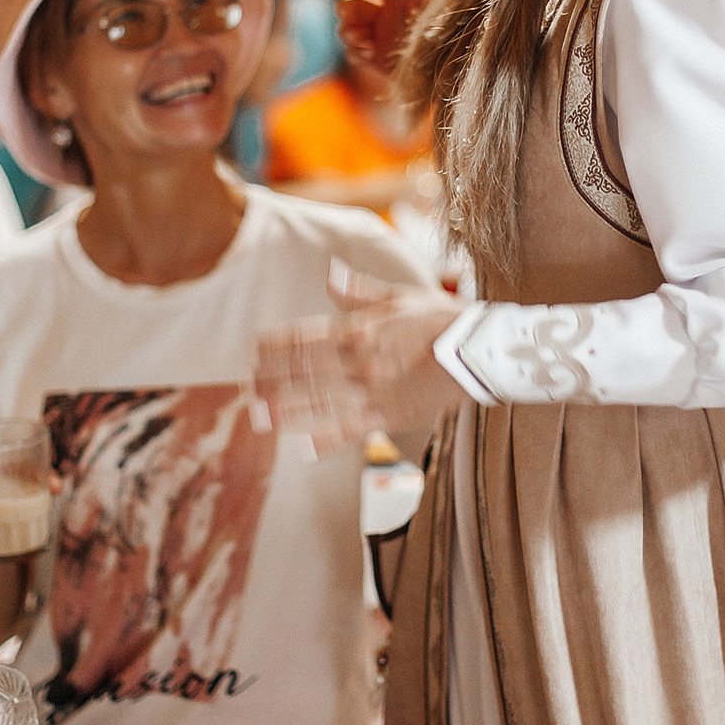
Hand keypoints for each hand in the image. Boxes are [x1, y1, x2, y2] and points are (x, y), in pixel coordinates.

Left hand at [254, 266, 462, 453]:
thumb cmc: (442, 319)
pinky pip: (352, 430)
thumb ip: (359, 292)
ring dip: (284, 407)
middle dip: (270, 376)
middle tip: (243, 384)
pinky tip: (302, 449)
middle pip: (304, 370)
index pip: (306, 337)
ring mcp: (372, 391)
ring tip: (257, 414)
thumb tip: (329, 275)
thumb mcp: (400, 296)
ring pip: (318, 400)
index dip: (275, 344)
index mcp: (361, 330)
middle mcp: (360, 361)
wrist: (481, 351)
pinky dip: (326, 440)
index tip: (251, 348)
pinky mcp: (389, 415)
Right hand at [318, 0, 432, 79]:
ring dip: (348, 32)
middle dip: (345, 10)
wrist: (444, 66)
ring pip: (345, 29)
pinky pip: (351, 52)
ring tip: (363, 40)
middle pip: (349, 4)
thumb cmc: (441, 29)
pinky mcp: (373, 59)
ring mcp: (376, 36)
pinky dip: (354, 51)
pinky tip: (368, 53)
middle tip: (351, 19)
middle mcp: (382, 14)